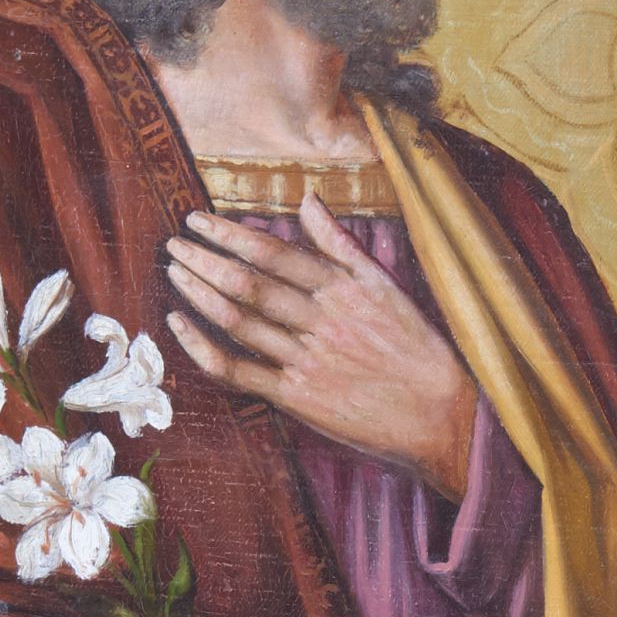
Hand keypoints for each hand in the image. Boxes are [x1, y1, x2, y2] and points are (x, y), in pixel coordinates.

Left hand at [167, 195, 478, 495]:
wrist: (442, 416)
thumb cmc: (417, 349)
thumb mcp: (387, 286)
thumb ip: (341, 244)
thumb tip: (307, 200)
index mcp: (343, 290)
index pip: (274, 253)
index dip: (230, 234)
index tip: (198, 221)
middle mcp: (321, 322)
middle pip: (248, 284)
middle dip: (204, 260)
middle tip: (174, 243)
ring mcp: (306, 361)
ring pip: (238, 322)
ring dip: (199, 294)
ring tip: (174, 272)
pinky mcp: (297, 398)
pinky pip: (238, 370)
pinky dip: (202, 348)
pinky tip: (179, 326)